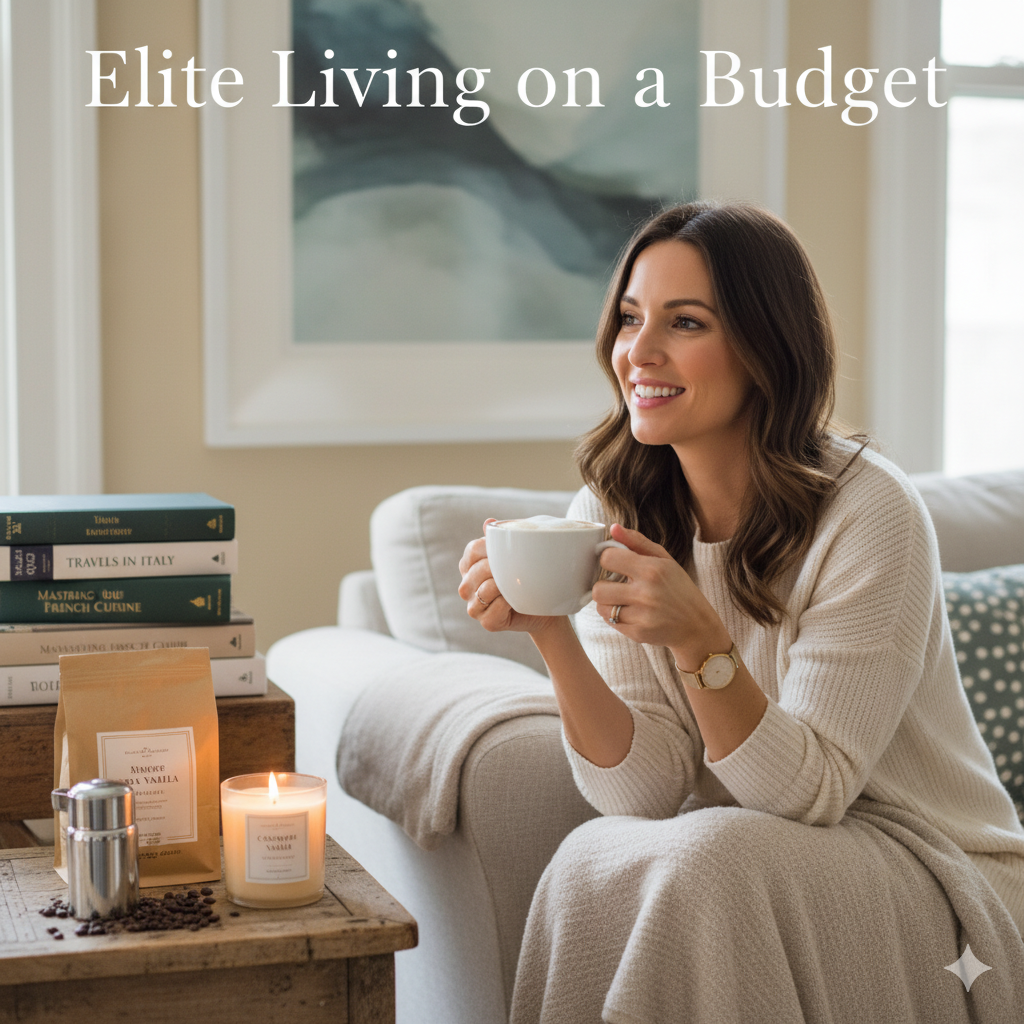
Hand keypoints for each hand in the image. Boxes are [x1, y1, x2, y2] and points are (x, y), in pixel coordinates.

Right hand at [457, 520, 563, 634]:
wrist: (547, 604)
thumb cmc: (529, 575)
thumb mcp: (517, 554)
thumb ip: (501, 539)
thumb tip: (489, 522)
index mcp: (470, 565)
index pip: (473, 550)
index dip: (491, 548)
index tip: (510, 550)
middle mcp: (467, 586)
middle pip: (476, 571)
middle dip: (497, 568)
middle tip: (517, 568)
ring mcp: (475, 605)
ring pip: (482, 591)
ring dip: (502, 586)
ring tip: (517, 584)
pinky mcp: (487, 622)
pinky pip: (492, 610)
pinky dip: (506, 604)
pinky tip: (516, 600)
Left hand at [592, 524, 730, 667]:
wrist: (697, 626)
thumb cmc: (679, 589)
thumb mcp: (665, 560)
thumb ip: (637, 542)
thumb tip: (613, 527)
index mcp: (652, 569)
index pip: (607, 558)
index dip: (608, 560)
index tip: (615, 564)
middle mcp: (646, 593)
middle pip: (598, 588)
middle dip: (603, 586)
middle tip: (616, 586)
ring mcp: (642, 616)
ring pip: (601, 608)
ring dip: (607, 603)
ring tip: (622, 600)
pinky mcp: (638, 634)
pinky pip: (611, 623)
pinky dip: (616, 617)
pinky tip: (630, 613)